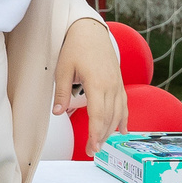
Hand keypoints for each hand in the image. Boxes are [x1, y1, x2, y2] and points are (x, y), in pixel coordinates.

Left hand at [55, 19, 125, 157]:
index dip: (96, 134)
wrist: (91, 30)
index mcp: (98, 83)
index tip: (92, 148)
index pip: (99, 115)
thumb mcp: (63, 69)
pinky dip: (123, 118)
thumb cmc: (74, 47)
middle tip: (92, 152)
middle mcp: (112, 85)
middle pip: (110, 117)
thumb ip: (61, 92)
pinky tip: (122, 131)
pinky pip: (124, 104)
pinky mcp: (119, 82)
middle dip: (102, 137)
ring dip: (111, 130)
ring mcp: (118, 84)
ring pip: (118, 113)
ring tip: (101, 144)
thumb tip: (57, 113)